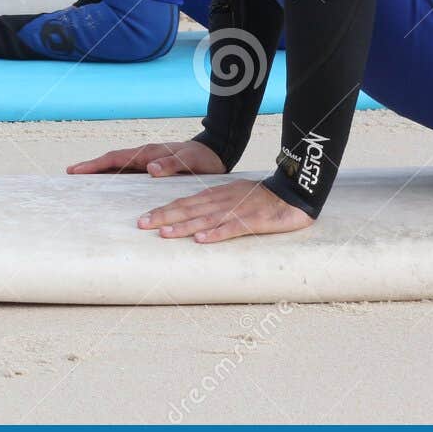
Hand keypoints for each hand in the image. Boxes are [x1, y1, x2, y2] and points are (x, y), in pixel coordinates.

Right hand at [67, 140, 225, 177]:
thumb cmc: (202, 158)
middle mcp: (144, 156)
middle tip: (70, 175)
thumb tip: (151, 168)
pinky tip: (109, 184)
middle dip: (90, 167)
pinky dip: (114, 175)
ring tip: (83, 180)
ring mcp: (147, 161)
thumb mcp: (189, 161)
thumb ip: (171, 164)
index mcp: (148, 154)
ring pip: (117, 166)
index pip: (115, 159)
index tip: (76, 171)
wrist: (215, 152)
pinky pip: (127, 172)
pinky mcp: (152, 167)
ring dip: (100, 172)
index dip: (95, 165)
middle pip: (110, 161)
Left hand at [136, 179, 313, 242]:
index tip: (143, 219)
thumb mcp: (229, 196)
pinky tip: (201, 240)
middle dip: (163, 217)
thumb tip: (190, 218)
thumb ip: (211, 205)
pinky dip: (216, 234)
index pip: (182, 203)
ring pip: (204, 219)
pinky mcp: (251, 221)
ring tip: (164, 233)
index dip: (162, 211)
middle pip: (187, 210)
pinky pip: (231, 228)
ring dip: (183, 226)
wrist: (291, 192)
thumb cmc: (258, 197)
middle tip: (142, 225)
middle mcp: (220, 202)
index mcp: (213, 196)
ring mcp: (235, 211)